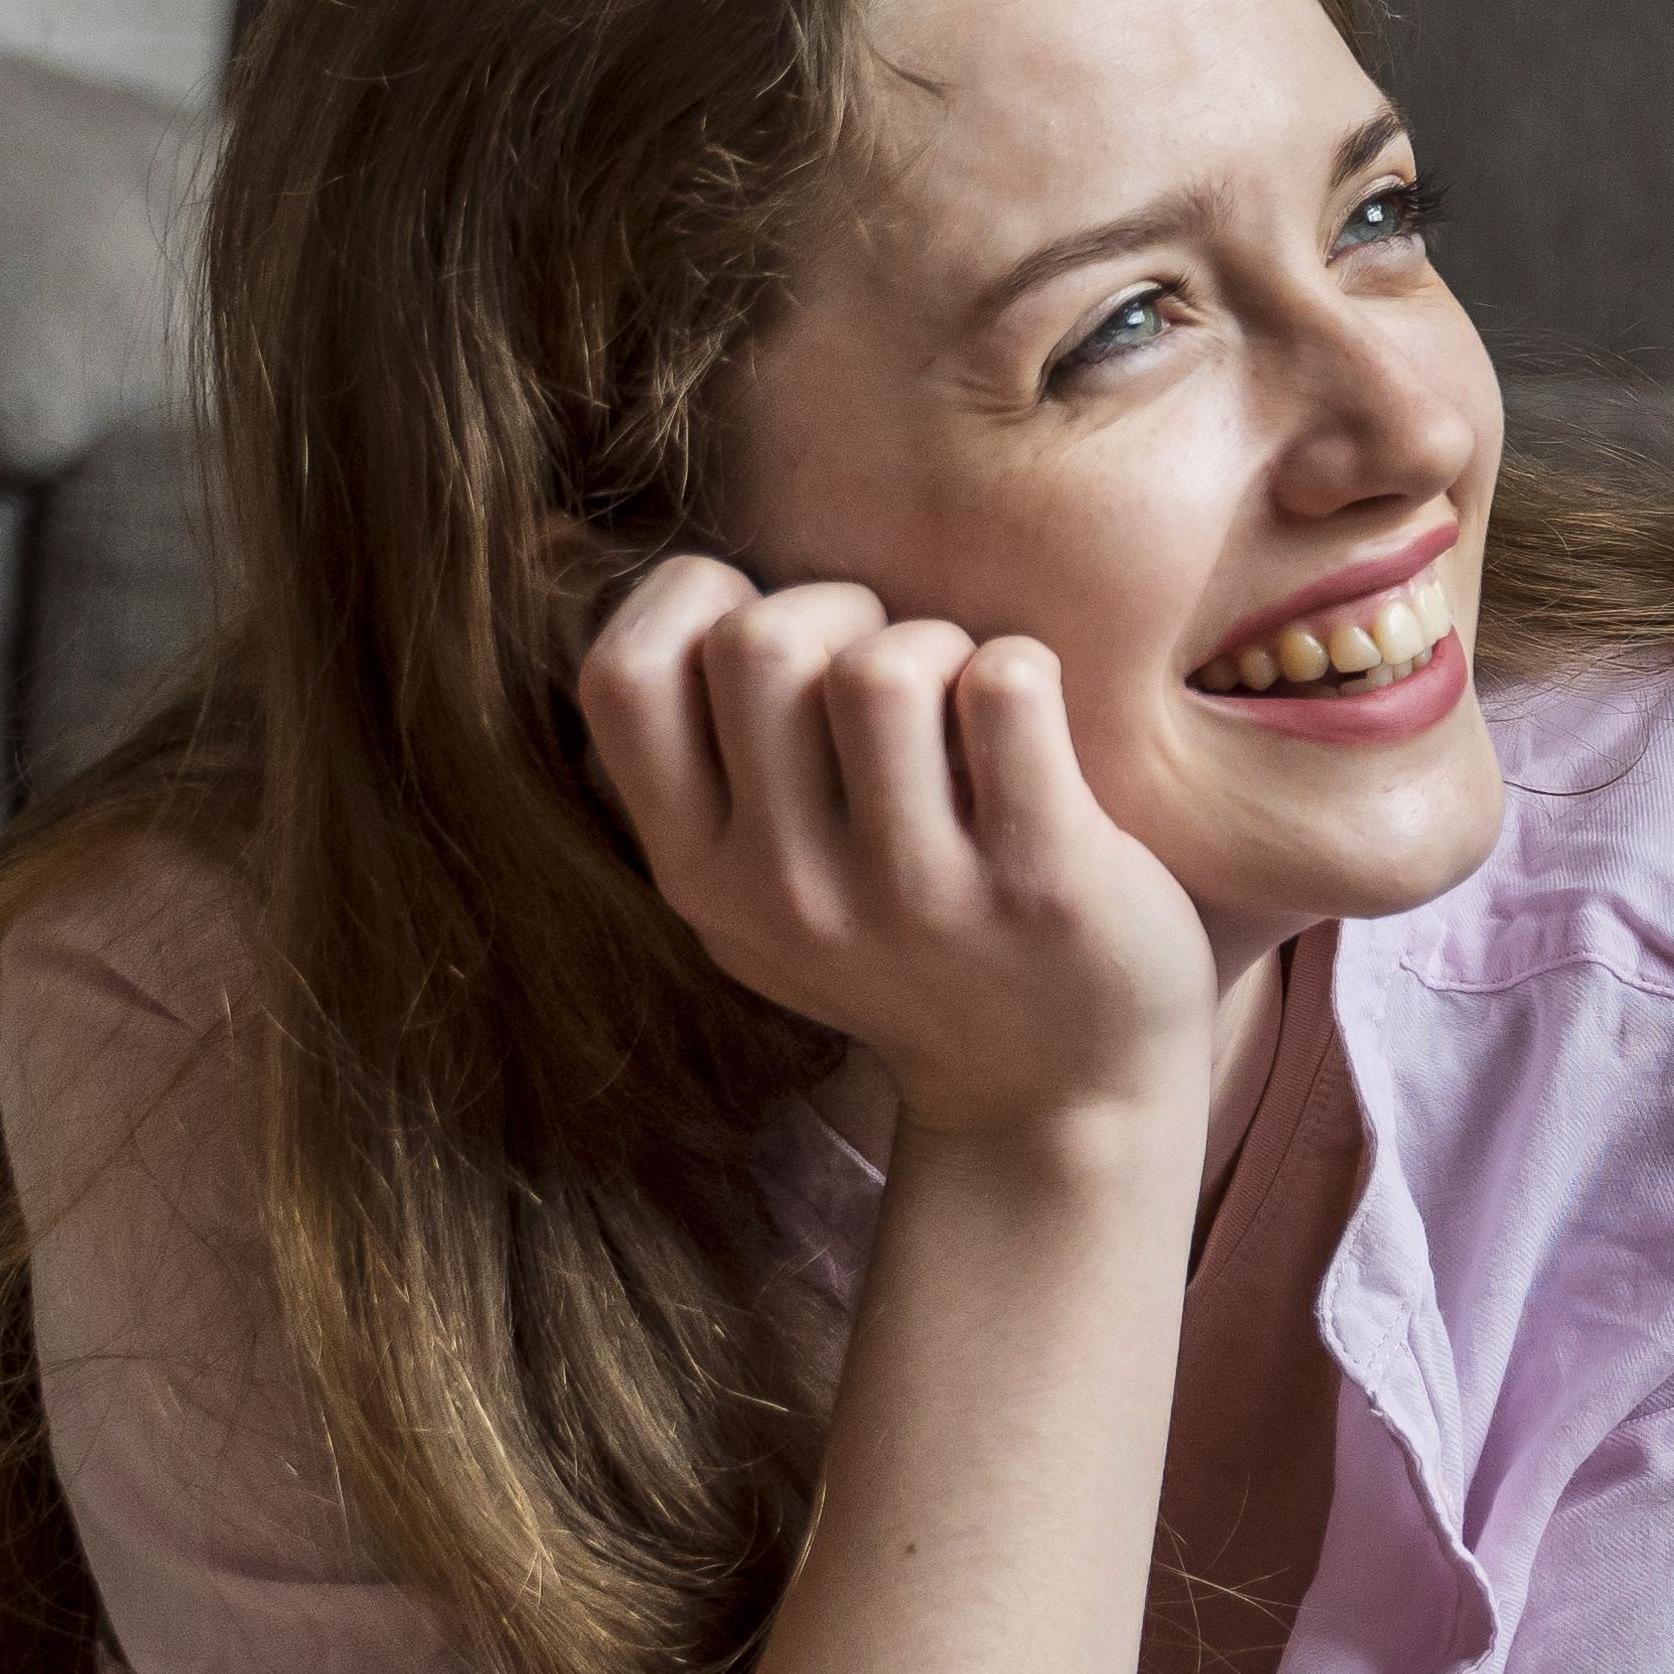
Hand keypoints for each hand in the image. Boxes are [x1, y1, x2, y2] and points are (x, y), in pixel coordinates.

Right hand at [576, 558, 1209, 1146]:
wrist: (1056, 1098)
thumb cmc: (910, 950)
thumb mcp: (759, 896)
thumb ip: (698, 776)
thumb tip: (617, 575)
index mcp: (697, 873)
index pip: (621, 679)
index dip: (690, 599)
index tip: (760, 620)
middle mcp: (785, 890)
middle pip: (760, 644)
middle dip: (840, 607)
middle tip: (893, 668)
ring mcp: (910, 892)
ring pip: (884, 667)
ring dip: (940, 643)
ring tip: (965, 700)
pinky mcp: (1036, 880)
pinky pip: (1006, 686)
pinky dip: (1025, 668)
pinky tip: (1034, 724)